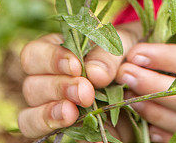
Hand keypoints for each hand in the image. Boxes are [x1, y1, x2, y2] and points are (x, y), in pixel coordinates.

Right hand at [18, 24, 139, 139]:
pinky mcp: (61, 132)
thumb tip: (94, 74)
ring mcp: (51, 110)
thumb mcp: (124, 43)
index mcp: (56, 53)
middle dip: (57, 88)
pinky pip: (45, 138)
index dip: (50, 59)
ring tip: (71, 114)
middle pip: (31, 86)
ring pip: (29, 116)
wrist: (146, 81)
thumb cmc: (127, 51)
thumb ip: (108, 54)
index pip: (34, 54)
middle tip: (85, 92)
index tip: (77, 66)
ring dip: (48, 115)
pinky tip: (88, 137)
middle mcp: (46, 82)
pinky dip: (61, 135)